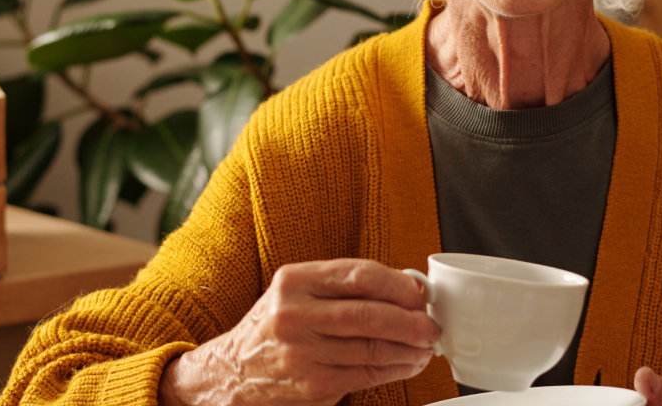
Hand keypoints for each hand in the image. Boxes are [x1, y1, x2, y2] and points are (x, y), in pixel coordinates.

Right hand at [160, 259, 438, 405]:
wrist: (231, 373)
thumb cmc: (273, 326)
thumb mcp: (297, 292)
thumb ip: (343, 285)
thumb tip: (405, 286)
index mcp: (294, 281)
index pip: (358, 275)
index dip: (397, 284)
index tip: (418, 292)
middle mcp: (294, 316)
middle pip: (369, 315)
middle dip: (411, 320)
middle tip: (431, 324)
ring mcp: (302, 354)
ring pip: (372, 349)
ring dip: (409, 348)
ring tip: (425, 345)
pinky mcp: (312, 386)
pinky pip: (365, 376)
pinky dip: (394, 370)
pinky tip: (407, 363)